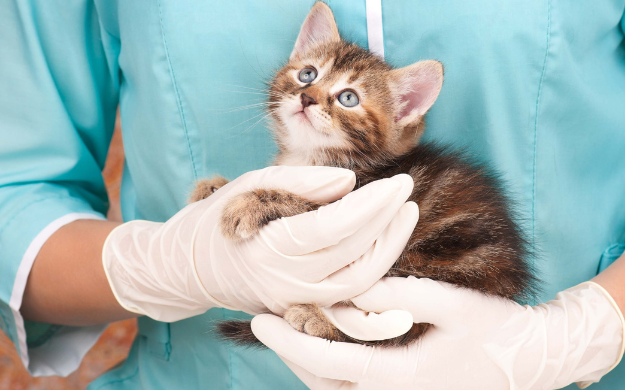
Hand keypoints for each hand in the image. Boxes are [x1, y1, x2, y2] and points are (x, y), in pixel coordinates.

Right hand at [102, 166, 417, 321]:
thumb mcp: (251, 185)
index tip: (398, 182)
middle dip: (387, 220)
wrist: (190, 268)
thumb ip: (301, 180)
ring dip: (389, 248)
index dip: (372, 205)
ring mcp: (296, 302)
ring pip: (359, 283)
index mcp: (268, 247)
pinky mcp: (304, 310)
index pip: (334, 227)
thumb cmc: (220, 218)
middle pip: (354, 255)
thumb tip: (350, 182)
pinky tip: (388, 244)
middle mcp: (285, 283)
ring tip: (404, 213)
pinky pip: (350, 299)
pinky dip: (375, 274)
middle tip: (405, 189)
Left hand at [252, 277, 624, 389]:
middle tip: (269, 321)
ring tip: (292, 330)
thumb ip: (400, 294)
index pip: (328, 362)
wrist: (531, 361)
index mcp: (401, 377)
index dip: (289, 341)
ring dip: (309, 364)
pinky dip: (332, 371)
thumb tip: (353, 289)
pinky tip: (328, 343)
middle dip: (290, 355)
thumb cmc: (496, 329)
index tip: (261, 319)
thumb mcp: (451, 304)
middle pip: (322, 384)